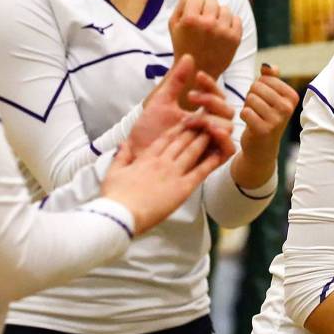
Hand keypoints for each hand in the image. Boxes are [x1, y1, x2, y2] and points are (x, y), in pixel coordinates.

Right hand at [102, 123, 229, 235]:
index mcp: (146, 158)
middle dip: (195, 129)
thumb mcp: (112, 172)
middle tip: (207, 119)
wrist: (119, 214)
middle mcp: (162, 162)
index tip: (186, 121)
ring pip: (193, 151)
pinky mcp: (182, 188)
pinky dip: (211, 161)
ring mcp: (173, 174)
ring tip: (216, 130)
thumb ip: (121, 156)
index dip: (177, 129)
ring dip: (205, 139)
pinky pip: (200, 172)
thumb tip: (123, 143)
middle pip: (182, 141)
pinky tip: (220, 153)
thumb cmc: (114, 197)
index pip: (165, 139)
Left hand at [131, 55, 234, 158]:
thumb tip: (189, 56)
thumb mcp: (160, 102)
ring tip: (195, 118)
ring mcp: (209, 143)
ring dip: (216, 119)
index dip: (211, 85)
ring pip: (228, 128)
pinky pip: (228, 151)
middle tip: (193, 97)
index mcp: (199, 113)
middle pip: (226, 111)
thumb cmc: (146, 132)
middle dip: (213, 101)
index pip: (215, 96)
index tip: (198, 76)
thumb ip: (176, 81)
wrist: (135, 156)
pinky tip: (213, 131)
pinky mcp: (208, 161)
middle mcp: (207, 128)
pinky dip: (225, 140)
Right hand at [169, 0, 241, 90]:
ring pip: (225, 9)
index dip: (195, 5)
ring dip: (219, 16)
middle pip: (212, 1)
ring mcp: (223, 31)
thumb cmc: (183, 45)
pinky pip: (237, 19)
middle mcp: (207, 24)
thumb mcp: (174, 24)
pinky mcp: (235, 39)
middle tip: (203, 24)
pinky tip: (222, 32)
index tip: (194, 16)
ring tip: (212, 28)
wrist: (197, 71)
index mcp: (190, 20)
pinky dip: (230, 23)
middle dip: (208, 10)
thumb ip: (184, 2)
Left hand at [238, 64, 299, 167]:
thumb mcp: (271, 96)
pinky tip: (250, 123)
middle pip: (256, 87)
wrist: (263, 147)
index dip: (258, 88)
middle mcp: (288, 108)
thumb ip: (270, 78)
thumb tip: (268, 66)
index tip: (264, 101)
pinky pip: (245, 112)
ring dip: (247, 106)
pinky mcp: (264, 130)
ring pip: (250, 98)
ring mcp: (277, 120)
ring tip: (254, 116)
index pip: (265, 78)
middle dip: (251, 96)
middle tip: (256, 109)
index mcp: (292, 96)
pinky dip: (243, 116)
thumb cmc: (265, 116)